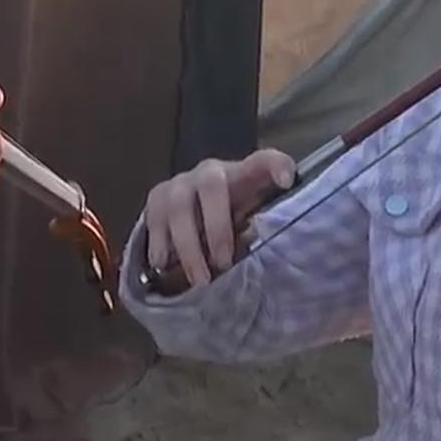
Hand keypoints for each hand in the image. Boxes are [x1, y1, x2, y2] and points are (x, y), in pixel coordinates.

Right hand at [142, 149, 295, 288]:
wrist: (191, 210)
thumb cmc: (230, 217)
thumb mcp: (250, 219)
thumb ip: (258, 228)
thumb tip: (261, 251)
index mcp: (241, 174)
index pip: (263, 160)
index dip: (276, 165)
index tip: (286, 182)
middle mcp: (210, 172)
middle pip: (212, 187)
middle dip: (217, 228)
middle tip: (223, 264)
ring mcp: (180, 182)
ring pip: (179, 207)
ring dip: (189, 247)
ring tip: (199, 279)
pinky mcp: (156, 197)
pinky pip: (154, 219)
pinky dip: (160, 245)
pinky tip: (164, 266)